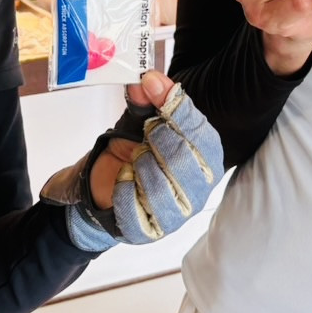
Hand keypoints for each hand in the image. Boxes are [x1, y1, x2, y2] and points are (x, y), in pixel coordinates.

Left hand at [40, 73, 223, 252]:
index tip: (153, 84)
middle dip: (158, 139)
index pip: (202, 133)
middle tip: (145, 134)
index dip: (177, 108)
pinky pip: (135, 210)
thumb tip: (147, 80)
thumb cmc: (133, 152)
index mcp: (206, 156)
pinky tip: (125, 182)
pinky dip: (123, 190)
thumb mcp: (139, 120)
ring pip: (160, 186)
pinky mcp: (151, 231)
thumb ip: (146, 100)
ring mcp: (177, 213)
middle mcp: (200, 187)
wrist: (105, 187)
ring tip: (136, 160)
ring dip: (140, 166)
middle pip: (184, 158)